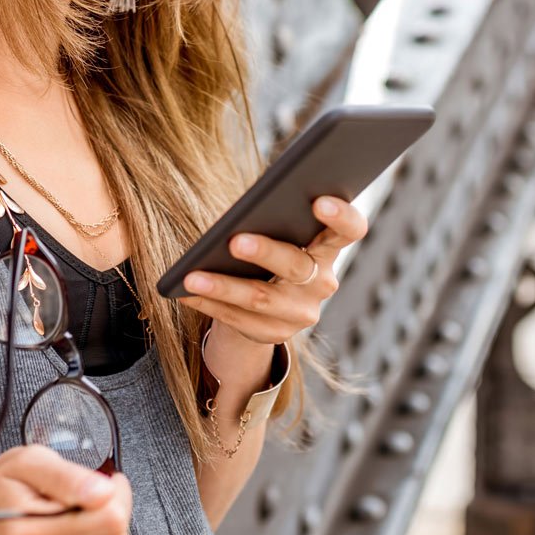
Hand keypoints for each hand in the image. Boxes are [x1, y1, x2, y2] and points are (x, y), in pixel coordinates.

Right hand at [0, 445, 131, 534]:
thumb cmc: (10, 489)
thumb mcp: (31, 462)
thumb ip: (67, 475)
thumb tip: (104, 493)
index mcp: (23, 533)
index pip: (108, 519)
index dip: (114, 494)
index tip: (104, 485)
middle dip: (113, 518)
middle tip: (93, 505)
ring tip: (86, 529)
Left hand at [179, 195, 367, 345]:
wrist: (265, 303)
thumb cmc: (270, 249)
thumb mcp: (278, 232)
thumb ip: (273, 219)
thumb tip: (237, 214)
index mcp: (328, 248)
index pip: (349, 231)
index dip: (341, 216)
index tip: (320, 201)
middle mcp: (321, 282)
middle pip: (295, 265)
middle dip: (265, 252)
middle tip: (235, 241)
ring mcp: (301, 312)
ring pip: (260, 298)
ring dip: (223, 286)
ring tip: (192, 276)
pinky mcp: (275, 333)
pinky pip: (238, 318)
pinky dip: (209, 304)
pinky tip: (185, 292)